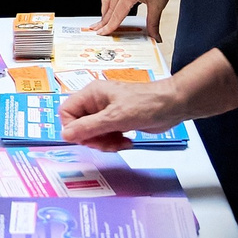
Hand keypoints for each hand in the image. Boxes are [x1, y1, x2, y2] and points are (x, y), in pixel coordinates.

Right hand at [59, 76, 186, 150]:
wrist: (172, 105)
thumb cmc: (146, 103)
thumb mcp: (114, 117)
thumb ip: (88, 127)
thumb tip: (65, 135)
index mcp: (91, 94)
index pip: (67, 113)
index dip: (73, 128)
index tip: (86, 138)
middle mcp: (96, 103)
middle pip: (79, 126)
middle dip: (93, 139)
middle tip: (107, 142)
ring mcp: (107, 113)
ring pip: (93, 134)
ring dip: (105, 143)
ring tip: (120, 142)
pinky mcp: (117, 122)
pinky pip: (106, 137)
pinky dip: (114, 143)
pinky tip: (126, 141)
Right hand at [95, 0, 187, 35]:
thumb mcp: (159, 4)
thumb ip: (153, 23)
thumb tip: (155, 37)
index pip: (116, 15)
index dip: (109, 27)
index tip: (102, 34)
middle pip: (109, 8)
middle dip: (103, 21)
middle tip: (97, 31)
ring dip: (104, 10)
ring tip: (102, 20)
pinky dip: (109, 0)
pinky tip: (111, 5)